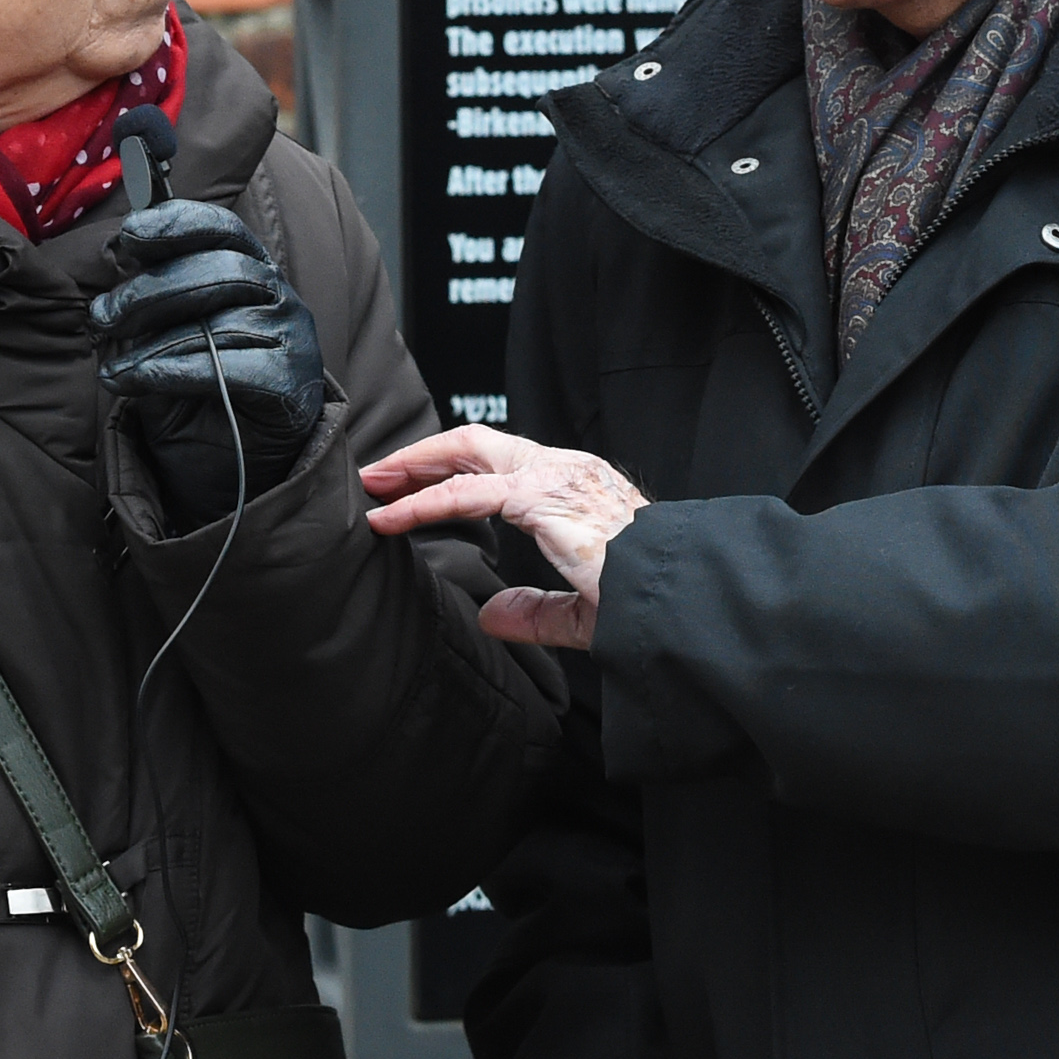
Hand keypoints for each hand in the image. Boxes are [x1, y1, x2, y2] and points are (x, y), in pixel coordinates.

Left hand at [90, 201, 326, 528]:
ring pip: (219, 322)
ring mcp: (292, 338)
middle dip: (149, 291)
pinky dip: (175, 372)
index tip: (129, 236)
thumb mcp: (159, 335)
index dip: (175, 224)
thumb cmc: (192, 396)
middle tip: (102, 317)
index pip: (220, 229)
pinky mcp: (293, 384)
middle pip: (218, 270)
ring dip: (152, 345)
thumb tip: (118, 251)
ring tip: (113, 368)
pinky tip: (138, 381)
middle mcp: (278, 296)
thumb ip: (149, 294)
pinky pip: (230, 367)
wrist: (225, 472)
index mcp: (249, 270)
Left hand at [362, 426, 647, 651]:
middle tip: (378, 475)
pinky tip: (392, 517)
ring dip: (413, 469)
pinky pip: (467, 495)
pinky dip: (423, 503)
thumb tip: (492, 614)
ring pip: (467, 454)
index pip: (501, 463)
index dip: (451, 472)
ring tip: (375, 487)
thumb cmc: (649, 602)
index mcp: (577, 486)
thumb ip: (536, 611)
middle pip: (477, 444)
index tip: (408, 488)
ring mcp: (555, 477)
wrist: (683, 599)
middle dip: (423, 456)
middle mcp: (565, 469)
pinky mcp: (543, 498)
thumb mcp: (582, 612)